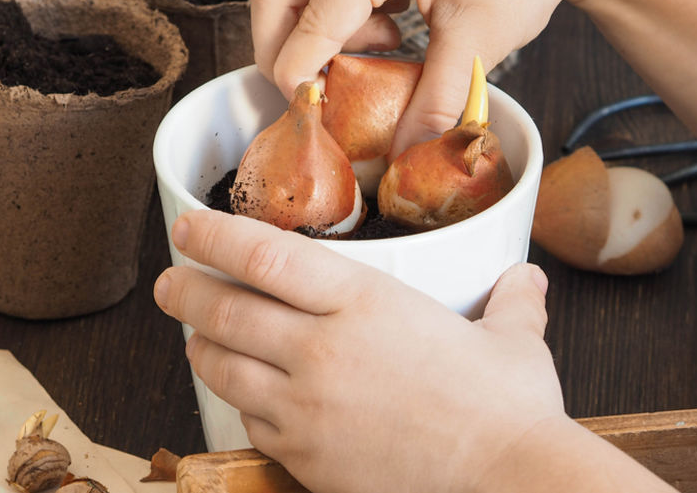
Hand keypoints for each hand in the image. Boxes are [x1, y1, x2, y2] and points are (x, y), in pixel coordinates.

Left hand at [153, 209, 564, 492]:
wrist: (508, 484)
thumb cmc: (510, 411)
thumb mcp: (513, 342)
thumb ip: (510, 302)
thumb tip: (527, 278)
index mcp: (364, 301)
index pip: (263, 255)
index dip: (214, 237)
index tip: (188, 229)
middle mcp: (322, 348)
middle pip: (225, 310)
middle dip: (184, 291)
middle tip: (169, 283)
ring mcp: (306, 407)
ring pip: (224, 367)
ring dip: (200, 346)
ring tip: (195, 337)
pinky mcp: (305, 457)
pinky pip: (251, 422)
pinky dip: (239, 403)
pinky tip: (244, 395)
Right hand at [251, 0, 627, 154]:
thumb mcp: (478, 45)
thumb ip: (430, 106)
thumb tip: (399, 157)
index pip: (307, 31)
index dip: (302, 84)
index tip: (316, 121)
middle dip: (284, 53)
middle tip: (318, 95)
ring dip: (313, 28)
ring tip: (376, 53)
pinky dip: (335, 5)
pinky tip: (388, 25)